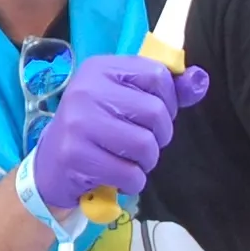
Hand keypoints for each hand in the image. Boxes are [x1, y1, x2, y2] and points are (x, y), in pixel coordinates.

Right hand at [28, 55, 211, 212]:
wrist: (49, 166)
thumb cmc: (93, 129)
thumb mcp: (122, 100)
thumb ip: (161, 92)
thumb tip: (200, 80)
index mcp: (100, 68)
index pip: (157, 75)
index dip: (168, 100)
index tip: (154, 116)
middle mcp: (87, 90)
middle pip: (155, 112)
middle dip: (159, 137)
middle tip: (141, 145)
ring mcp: (79, 123)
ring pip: (145, 145)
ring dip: (146, 162)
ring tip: (130, 161)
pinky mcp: (77, 156)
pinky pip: (130, 173)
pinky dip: (133, 181)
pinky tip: (118, 177)